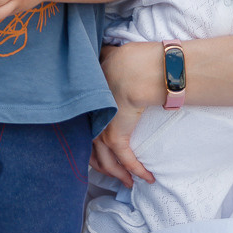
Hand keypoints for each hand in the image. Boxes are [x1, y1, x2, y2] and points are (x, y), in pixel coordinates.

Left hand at [90, 42, 159, 185]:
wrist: (128, 73)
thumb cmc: (120, 63)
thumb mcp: (108, 59)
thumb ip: (105, 57)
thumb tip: (106, 50)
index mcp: (88, 108)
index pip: (85, 133)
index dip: (93, 145)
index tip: (101, 153)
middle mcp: (91, 123)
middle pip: (92, 153)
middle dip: (104, 167)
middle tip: (116, 175)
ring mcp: (102, 133)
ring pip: (107, 163)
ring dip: (120, 175)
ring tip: (130, 182)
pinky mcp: (116, 139)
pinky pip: (127, 161)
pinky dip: (137, 171)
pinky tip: (146, 178)